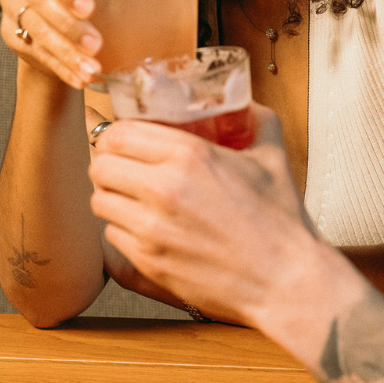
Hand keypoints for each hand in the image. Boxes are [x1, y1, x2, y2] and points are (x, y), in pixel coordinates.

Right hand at [0, 0, 209, 90]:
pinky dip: (62, 70)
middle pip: (39, 5)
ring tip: (93, 70)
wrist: (67, 23)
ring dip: (66, 54)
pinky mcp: (15, 40)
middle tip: (97, 45)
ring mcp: (15, 13)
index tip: (90, 7)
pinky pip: (38, 57)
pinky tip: (81, 80)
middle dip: (68, 28)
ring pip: (36, 35)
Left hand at [88, 103, 319, 326]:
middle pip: (99, 167)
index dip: (117, 134)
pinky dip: (124, 229)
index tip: (127, 139)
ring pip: (100, 202)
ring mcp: (152, 230)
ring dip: (115, 196)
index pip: (118, 134)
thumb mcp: (272, 155)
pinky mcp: (148, 262)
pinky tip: (150, 226)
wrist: (284, 280)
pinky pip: (112, 237)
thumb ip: (255, 119)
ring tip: (137, 197)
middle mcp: (163, 189)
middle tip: (128, 166)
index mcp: (190, 155)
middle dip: (110, 163)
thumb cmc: (280, 221)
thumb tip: (243, 102)